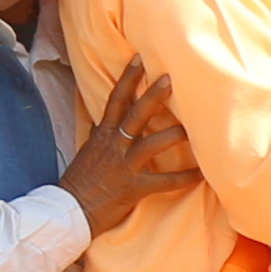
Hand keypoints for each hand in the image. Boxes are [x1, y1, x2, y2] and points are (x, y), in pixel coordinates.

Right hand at [59, 57, 198, 235]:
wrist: (69, 212)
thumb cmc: (79, 182)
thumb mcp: (87, 151)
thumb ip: (98, 133)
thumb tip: (102, 117)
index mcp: (102, 135)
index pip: (115, 100)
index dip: (127, 79)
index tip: (139, 59)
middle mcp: (114, 146)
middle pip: (135, 114)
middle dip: (153, 96)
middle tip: (170, 78)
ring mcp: (124, 166)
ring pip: (152, 143)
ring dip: (174, 133)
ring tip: (194, 126)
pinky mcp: (133, 188)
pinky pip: (163, 181)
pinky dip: (183, 178)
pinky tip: (202, 174)